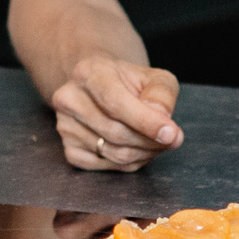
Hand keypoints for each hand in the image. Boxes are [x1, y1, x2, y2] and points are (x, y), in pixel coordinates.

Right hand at [50, 56, 181, 169]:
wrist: (102, 88)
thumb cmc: (130, 82)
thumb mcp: (153, 77)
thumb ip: (162, 96)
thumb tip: (163, 126)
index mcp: (88, 72)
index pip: (115, 102)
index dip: (145, 121)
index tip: (172, 134)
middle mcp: (69, 98)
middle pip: (115, 132)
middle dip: (151, 141)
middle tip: (173, 138)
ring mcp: (65, 126)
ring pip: (113, 153)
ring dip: (144, 153)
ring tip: (157, 142)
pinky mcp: (69, 149)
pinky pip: (106, 167)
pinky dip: (129, 163)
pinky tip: (138, 148)